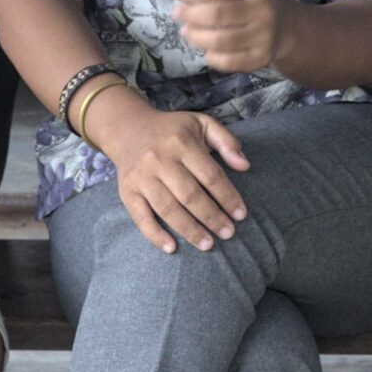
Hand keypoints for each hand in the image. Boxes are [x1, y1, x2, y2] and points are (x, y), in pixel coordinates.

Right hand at [99, 100, 251, 254]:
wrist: (126, 128)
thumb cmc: (171, 130)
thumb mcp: (201, 123)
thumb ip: (226, 141)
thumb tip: (245, 165)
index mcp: (182, 142)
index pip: (210, 175)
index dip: (228, 197)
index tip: (240, 215)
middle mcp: (160, 159)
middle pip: (190, 195)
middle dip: (212, 217)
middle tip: (228, 233)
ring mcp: (141, 177)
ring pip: (168, 209)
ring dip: (189, 230)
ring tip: (207, 245)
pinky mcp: (127, 191)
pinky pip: (140, 217)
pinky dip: (155, 234)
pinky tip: (172, 247)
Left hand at [172, 0, 290, 74]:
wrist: (284, 26)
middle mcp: (263, 9)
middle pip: (217, 15)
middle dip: (191, 15)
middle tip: (177, 14)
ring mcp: (263, 36)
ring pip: (221, 40)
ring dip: (197, 37)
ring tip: (185, 31)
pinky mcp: (260, 58)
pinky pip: (230, 61)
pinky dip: (213, 56)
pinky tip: (205, 49)